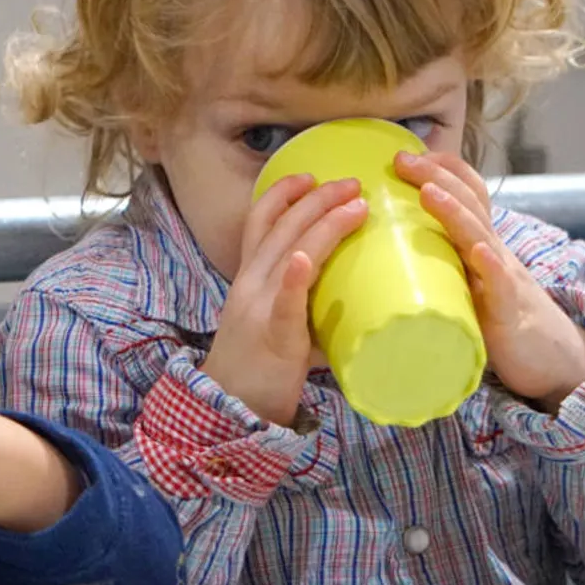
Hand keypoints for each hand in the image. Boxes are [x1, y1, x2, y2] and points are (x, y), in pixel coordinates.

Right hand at [201, 175, 368, 426]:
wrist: (229, 410)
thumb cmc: (258, 371)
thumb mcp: (277, 324)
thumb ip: (306, 307)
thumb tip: (354, 301)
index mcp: (250, 280)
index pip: (260, 223)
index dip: (282, 194)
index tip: (309, 174)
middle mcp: (251, 285)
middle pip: (280, 227)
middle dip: (316, 198)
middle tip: (351, 181)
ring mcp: (259, 308)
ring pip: (288, 252)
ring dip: (323, 223)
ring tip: (356, 204)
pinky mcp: (273, 336)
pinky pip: (284, 302)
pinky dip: (296, 277)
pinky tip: (307, 258)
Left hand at [395, 151, 584, 409]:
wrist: (547, 358)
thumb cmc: (495, 319)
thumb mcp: (463, 281)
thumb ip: (434, 263)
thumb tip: (377, 252)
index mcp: (478, 244)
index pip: (467, 193)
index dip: (442, 169)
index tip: (406, 154)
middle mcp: (491, 252)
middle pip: (469, 204)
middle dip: (438, 177)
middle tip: (403, 160)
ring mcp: (501, 278)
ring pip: (480, 236)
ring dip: (456, 211)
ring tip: (430, 191)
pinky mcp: (507, 311)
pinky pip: (501, 285)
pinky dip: (491, 266)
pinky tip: (481, 252)